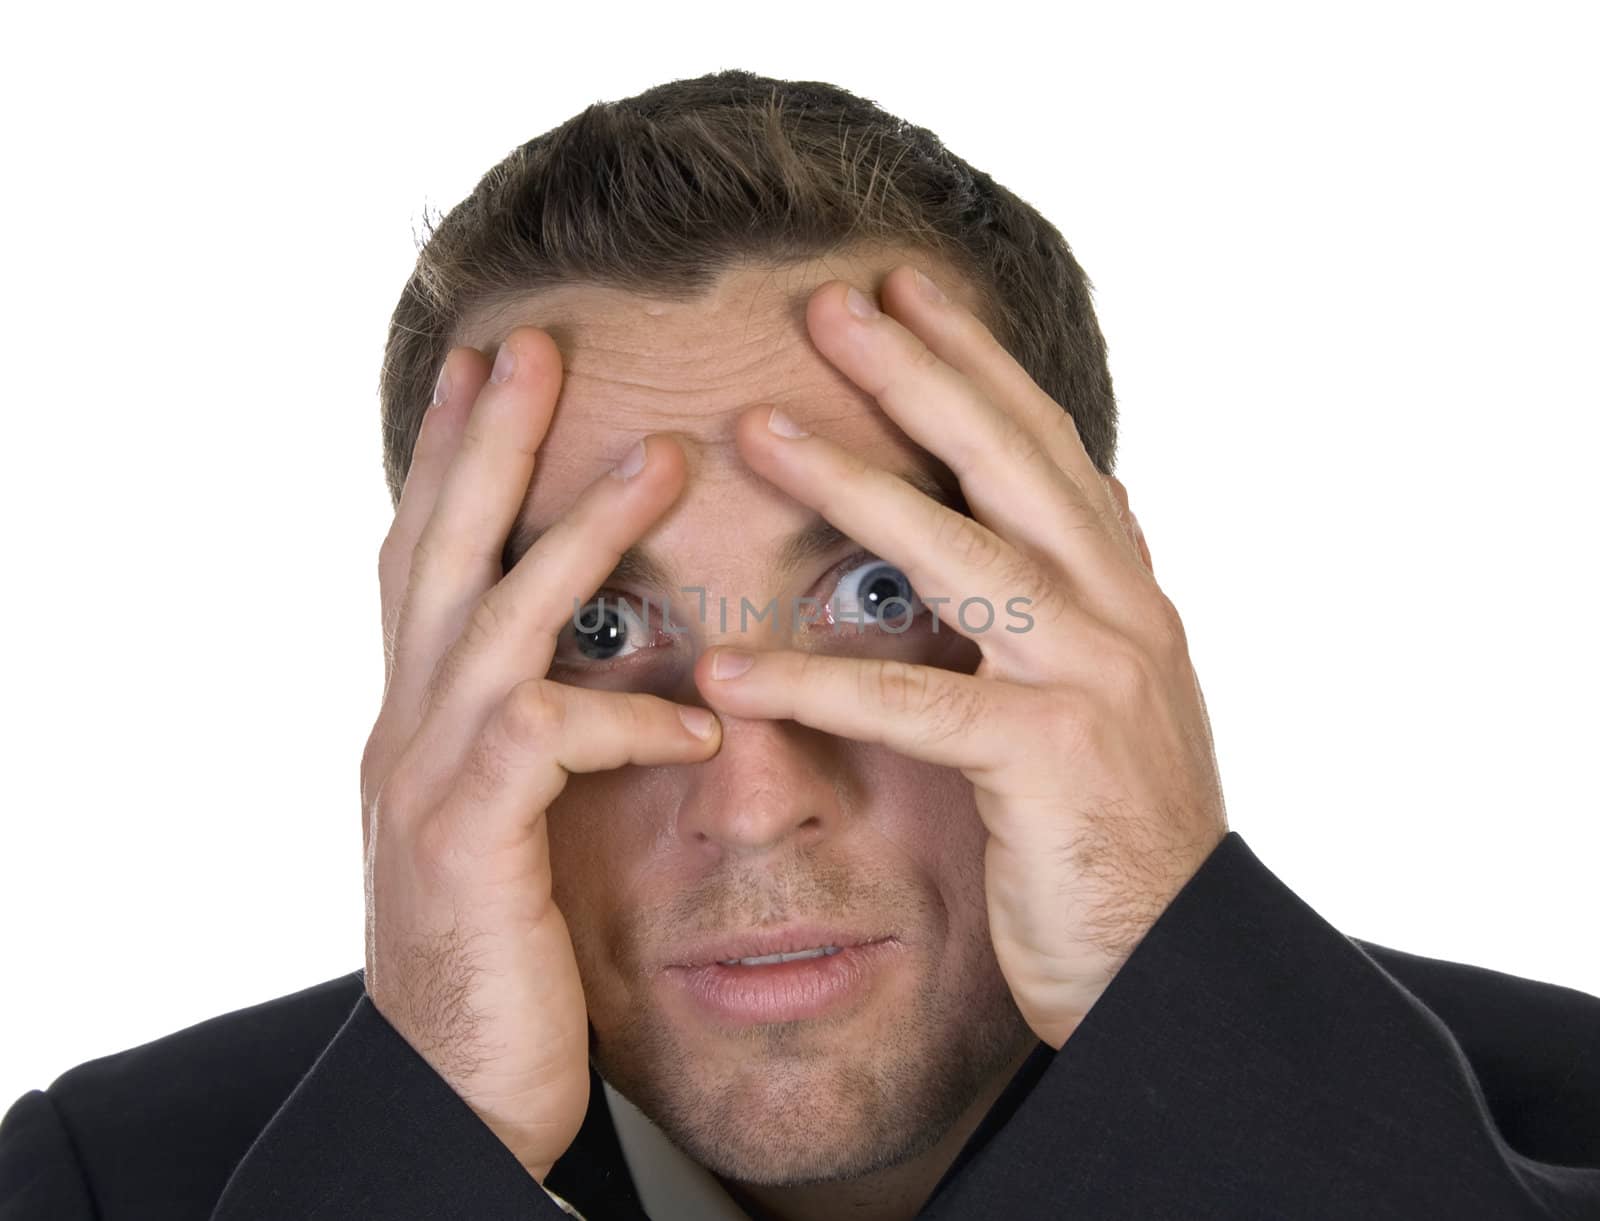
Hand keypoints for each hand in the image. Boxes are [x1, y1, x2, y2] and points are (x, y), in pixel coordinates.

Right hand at [359, 329, 719, 1178]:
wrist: (452, 1095)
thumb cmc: (496, 953)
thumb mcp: (503, 822)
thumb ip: (525, 733)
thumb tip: (578, 664)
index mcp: (423, 716)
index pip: (428, 558)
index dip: (453, 456)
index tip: (491, 364)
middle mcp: (408, 729)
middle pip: (440, 552)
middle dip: (487, 442)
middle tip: (533, 341)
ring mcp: (428, 783)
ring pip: (498, 622)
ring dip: (576, 535)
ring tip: (664, 460)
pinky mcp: (470, 846)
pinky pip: (550, 746)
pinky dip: (628, 720)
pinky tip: (700, 723)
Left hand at [694, 267, 1228, 1050]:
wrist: (1177, 961)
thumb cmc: (1119, 833)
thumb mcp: (1113, 690)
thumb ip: (1086, 596)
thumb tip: (1075, 500)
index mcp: (1126, 591)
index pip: (1041, 447)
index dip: (975, 361)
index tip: (904, 287)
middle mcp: (1121, 615)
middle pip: (1009, 465)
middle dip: (918, 374)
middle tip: (830, 302)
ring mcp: (1093, 681)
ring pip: (963, 558)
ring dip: (856, 487)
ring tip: (758, 431)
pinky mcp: (1050, 761)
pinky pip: (917, 708)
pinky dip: (820, 684)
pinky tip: (735, 666)